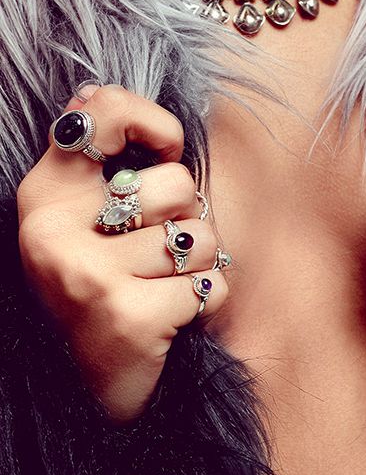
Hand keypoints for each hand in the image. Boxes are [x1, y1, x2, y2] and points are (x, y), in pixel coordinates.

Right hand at [17, 85, 227, 421]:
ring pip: (200, 238)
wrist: (88, 381)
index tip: (168, 149)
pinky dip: (205, 302)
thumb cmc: (107, 285)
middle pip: (177, 184)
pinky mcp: (125, 316)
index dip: (153, 121)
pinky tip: (171, 319)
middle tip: (152, 255)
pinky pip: (211, 286)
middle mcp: (54, 228)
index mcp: (47, 193)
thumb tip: (95, 93)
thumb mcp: (89, 221)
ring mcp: (87, 274)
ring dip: (196, 267)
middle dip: (184, 221)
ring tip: (158, 288)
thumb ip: (100, 164)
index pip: (100, 109)